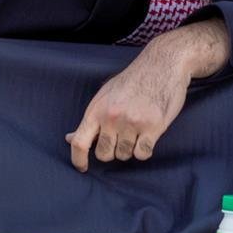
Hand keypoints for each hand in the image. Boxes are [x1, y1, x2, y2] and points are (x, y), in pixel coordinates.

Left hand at [66, 32, 209, 170]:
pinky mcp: (153, 126)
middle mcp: (112, 117)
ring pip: (125, 155)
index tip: (82, 168)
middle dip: (112, 150)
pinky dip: (145, 149)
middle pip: (104, 154)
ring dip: (130, 148)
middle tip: (121, 137)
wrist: (162, 64)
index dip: (78, 160)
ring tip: (137, 130)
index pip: (79, 142)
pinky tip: (148, 136)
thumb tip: (70, 139)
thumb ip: (90, 119)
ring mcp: (132, 122)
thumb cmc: (133, 80)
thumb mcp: (105, 95)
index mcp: (96, 109)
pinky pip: (143, 153)